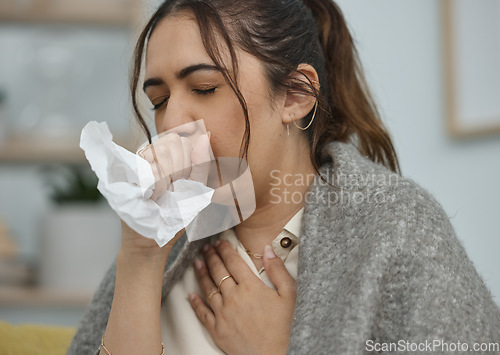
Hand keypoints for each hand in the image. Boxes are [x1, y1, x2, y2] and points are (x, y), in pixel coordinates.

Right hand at [120, 131, 210, 257]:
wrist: (152, 238)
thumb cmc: (174, 214)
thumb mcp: (195, 188)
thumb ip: (201, 163)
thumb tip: (204, 137)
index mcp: (165, 154)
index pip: (181, 139)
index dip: (187, 160)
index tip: (182, 180)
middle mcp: (148, 152)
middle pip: (173, 142)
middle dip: (179, 169)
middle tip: (171, 187)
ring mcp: (135, 160)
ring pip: (162, 152)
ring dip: (168, 178)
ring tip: (162, 193)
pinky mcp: (126, 171)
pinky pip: (150, 167)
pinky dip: (158, 184)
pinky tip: (153, 195)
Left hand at [189, 240, 296, 354]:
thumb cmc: (284, 328)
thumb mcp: (289, 295)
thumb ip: (278, 270)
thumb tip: (267, 249)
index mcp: (250, 286)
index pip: (233, 261)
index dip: (225, 249)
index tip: (220, 241)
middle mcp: (233, 297)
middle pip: (218, 271)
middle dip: (211, 256)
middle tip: (206, 247)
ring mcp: (222, 313)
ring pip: (207, 288)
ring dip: (201, 273)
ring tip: (197, 263)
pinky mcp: (217, 329)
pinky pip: (202, 313)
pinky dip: (195, 302)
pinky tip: (191, 295)